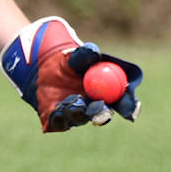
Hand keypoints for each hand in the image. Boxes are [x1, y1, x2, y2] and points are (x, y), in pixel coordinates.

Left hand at [0, 16, 141, 132]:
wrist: (39, 68)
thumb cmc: (65, 62)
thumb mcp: (73, 57)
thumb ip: (83, 56)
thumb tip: (93, 51)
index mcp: (106, 92)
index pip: (122, 103)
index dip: (129, 106)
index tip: (130, 107)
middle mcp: (93, 107)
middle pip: (102, 115)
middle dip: (102, 114)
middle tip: (101, 110)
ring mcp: (75, 115)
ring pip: (80, 118)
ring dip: (78, 111)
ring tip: (74, 100)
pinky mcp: (57, 120)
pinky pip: (60, 120)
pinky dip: (60, 114)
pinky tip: (59, 106)